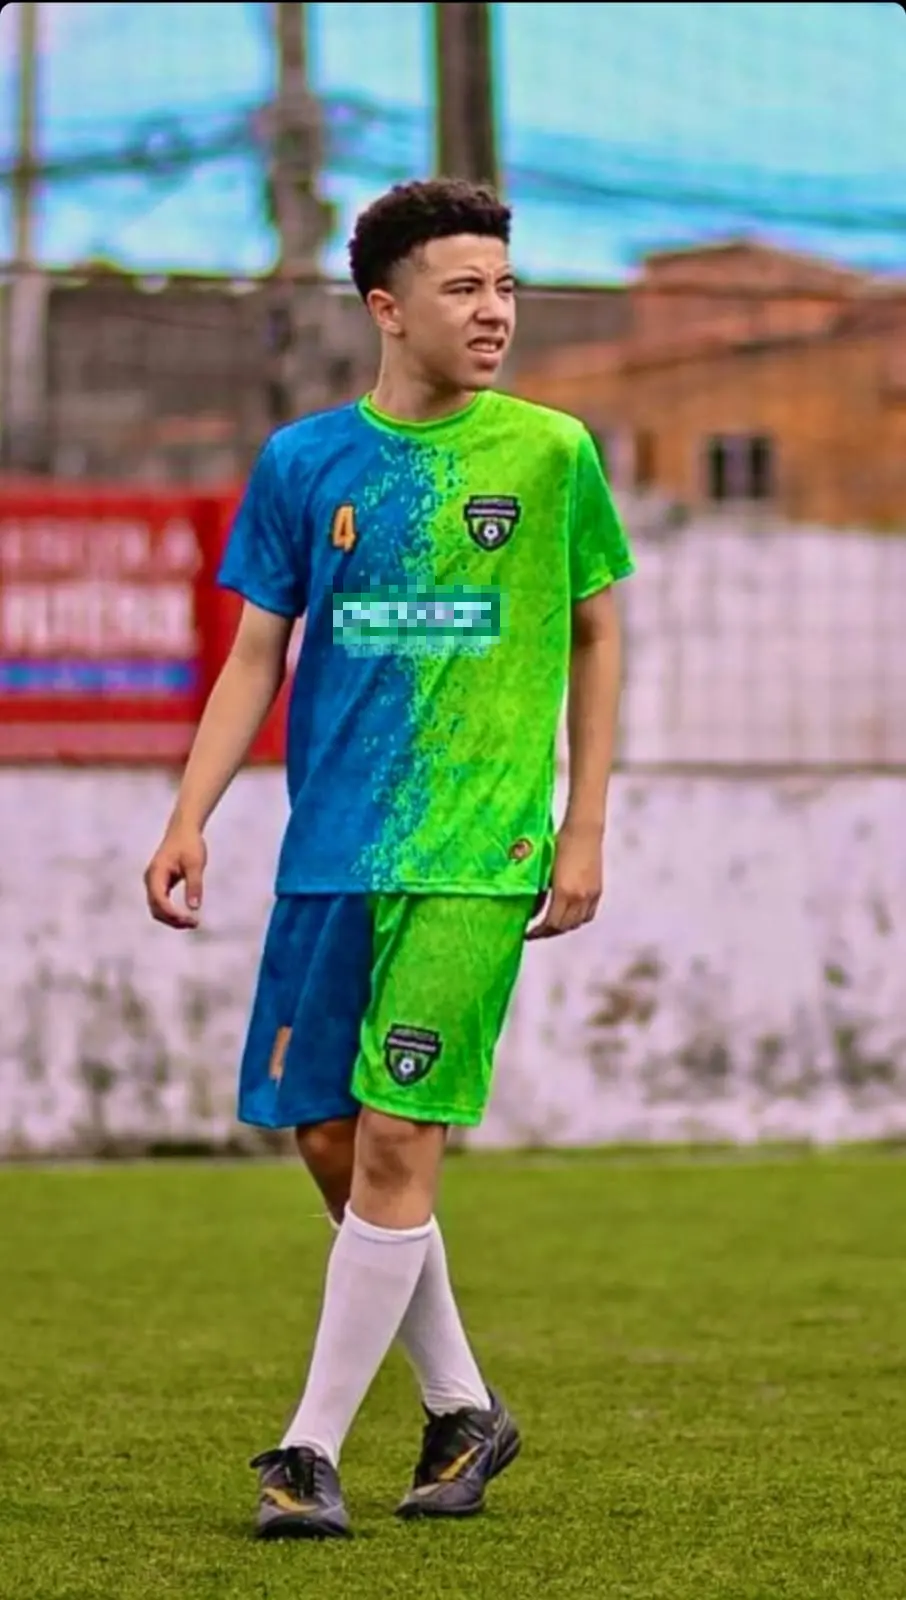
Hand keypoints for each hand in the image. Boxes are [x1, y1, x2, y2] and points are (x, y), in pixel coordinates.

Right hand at [143, 823, 206, 929]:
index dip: (173, 914)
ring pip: (158, 909)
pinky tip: (187, 916)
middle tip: (194, 923)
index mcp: (156, 873)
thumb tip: (194, 908)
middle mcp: (150, 880)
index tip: (191, 919)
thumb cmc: (190, 844)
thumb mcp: (195, 864)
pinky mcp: (159, 884)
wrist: (183, 830)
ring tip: (192, 922)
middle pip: (156, 909)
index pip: (160, 900)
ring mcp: (153, 883)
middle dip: (173, 920)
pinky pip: (162, 904)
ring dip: (172, 919)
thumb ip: (194, 885)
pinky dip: (172, 913)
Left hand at [525, 821, 602, 940]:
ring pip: (577, 923)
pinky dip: (577, 920)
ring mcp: (590, 895)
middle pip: (564, 927)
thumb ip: (538, 892)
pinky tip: (568, 916)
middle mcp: (579, 897)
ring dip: (563, 927)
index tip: (528, 932)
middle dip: (548, 932)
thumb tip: (531, 911)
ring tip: (550, 925)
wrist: (584, 830)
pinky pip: (588, 914)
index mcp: (563, 892)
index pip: (551, 923)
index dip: (538, 932)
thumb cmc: (559, 843)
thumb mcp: (544, 869)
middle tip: (536, 931)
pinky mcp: (597, 891)